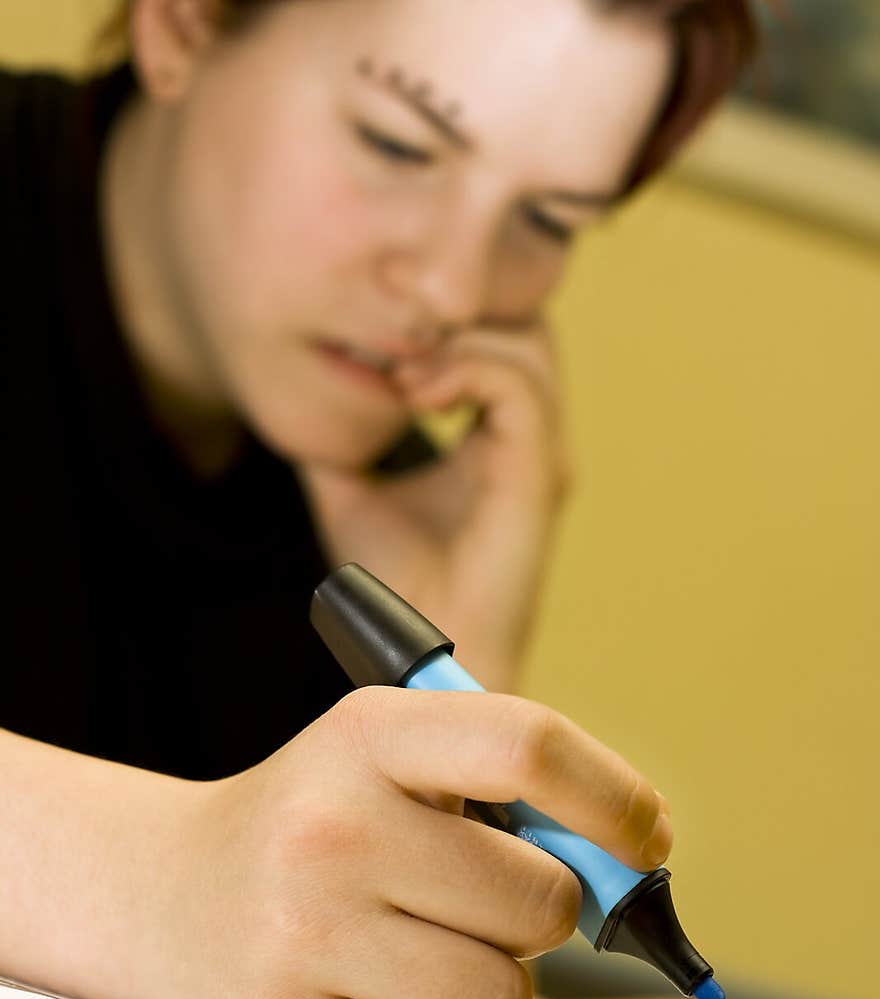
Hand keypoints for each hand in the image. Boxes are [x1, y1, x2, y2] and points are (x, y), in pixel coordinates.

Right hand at [130, 687, 670, 998]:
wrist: (165, 898)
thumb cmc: (319, 825)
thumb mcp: (391, 763)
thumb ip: (510, 789)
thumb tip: (641, 856)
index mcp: (368, 737)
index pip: (528, 745)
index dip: (616, 796)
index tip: (646, 837)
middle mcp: (333, 830)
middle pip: (544, 901)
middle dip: (544, 913)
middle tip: (484, 904)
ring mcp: (307, 936)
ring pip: (504, 998)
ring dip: (492, 987)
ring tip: (424, 953)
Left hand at [296, 319, 570, 690]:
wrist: (422, 651)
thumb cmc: (395, 586)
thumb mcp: (349, 490)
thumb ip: (339, 437)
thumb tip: (304, 388)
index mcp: (498, 436)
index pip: (496, 337)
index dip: (442, 316)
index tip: (375, 314)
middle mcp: (529, 439)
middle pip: (522, 323)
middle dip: (456, 310)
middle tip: (388, 325)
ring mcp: (541, 454)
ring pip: (528, 342)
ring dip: (457, 338)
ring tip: (398, 369)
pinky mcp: (538, 474)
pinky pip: (518, 386)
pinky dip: (466, 369)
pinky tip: (413, 390)